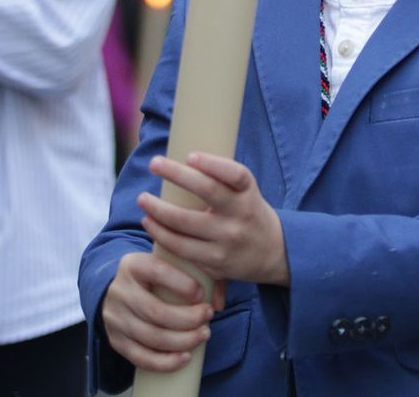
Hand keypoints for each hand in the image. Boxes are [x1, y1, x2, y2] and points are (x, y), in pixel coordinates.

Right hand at [100, 251, 219, 373]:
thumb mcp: (169, 265)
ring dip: (182, 341)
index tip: (202, 295)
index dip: (182, 285)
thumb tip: (219, 303)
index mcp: (133, 265)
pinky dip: (165, 362)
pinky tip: (185, 358)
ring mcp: (115, 318)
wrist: (120, 290)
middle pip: (155, 311)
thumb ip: (197, 273)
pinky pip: (140, 357)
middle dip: (188, 318)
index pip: (157, 272)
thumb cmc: (155, 277)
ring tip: (203, 335)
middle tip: (209, 316)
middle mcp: (120, 291)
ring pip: (150, 336)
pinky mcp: (116, 341)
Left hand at [140, 153, 289, 286]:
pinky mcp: (216, 263)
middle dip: (176, 175)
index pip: (235, 174)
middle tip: (154, 163)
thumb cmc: (250, 213)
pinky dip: (162, 236)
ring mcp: (227, 242)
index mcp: (249, 194)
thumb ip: (222, 180)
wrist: (274, 254)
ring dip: (158, 211)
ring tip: (143, 200)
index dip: (213, 164)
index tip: (190, 155)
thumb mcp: (247, 193)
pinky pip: (182, 249)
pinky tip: (151, 225)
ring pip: (185, 225)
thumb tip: (183, 159)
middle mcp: (240, 216)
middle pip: (207, 192)